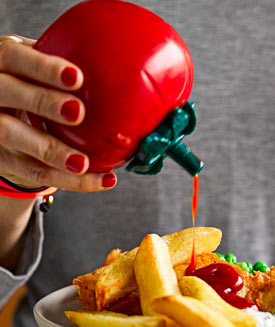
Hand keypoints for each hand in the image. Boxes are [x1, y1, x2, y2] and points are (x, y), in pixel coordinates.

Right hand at [0, 34, 116, 190]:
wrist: (4, 116)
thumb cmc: (33, 86)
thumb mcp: (38, 71)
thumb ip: (63, 68)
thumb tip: (123, 70)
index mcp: (5, 62)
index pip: (17, 58)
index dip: (44, 68)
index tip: (77, 77)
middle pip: (8, 93)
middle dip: (43, 102)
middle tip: (78, 112)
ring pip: (14, 137)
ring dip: (52, 151)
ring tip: (83, 163)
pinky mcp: (1, 157)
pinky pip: (34, 171)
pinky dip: (71, 180)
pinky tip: (103, 180)